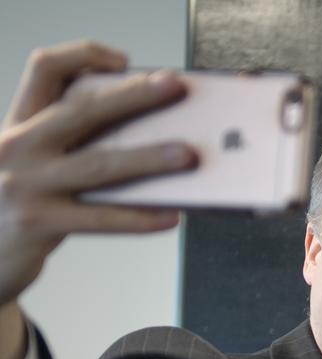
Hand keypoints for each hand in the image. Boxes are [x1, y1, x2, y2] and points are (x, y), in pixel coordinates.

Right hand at [0, 41, 196, 308]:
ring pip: (98, 165)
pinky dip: (139, 218)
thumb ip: (70, 143)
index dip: (83, 55)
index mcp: (19, 123)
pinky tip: (171, 216)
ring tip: (188, 156)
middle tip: (174, 87)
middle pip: (82, 110)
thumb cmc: (17, 204)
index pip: (44, 69)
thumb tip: (147, 137)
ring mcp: (25, 183)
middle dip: (133, 95)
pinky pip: (100, 219)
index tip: (123, 60)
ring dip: (148, 158)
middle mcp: (18, 145)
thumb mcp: (30, 162)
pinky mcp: (36, 222)